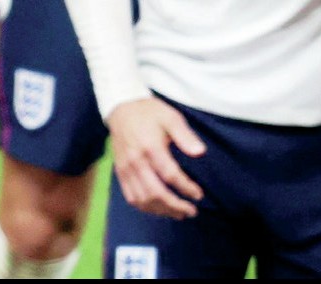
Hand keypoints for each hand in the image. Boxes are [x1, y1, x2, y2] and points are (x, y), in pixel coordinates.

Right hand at [107, 97, 206, 219]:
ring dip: (161, 210)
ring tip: (178, 213)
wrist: (122, 108)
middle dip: (176, 206)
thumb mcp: (171, 117)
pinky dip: (146, 207)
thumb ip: (185, 136)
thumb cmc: (150, 113)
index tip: (199, 195)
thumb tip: (200, 153)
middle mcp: (136, 161)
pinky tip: (159, 208)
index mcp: (150, 147)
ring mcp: (125, 168)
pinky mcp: (120, 172)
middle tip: (192, 211)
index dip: (186, 188)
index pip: (170, 175)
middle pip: (155, 192)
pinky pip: (131, 197)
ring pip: (143, 199)